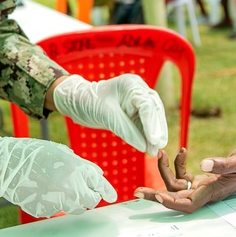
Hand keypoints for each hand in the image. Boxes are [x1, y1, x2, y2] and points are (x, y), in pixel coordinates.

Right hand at [0, 134, 116, 217]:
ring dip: (72, 200)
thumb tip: (98, 174)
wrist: (7, 165)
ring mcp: (57, 201)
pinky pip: (56, 210)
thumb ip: (83, 165)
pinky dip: (54, 203)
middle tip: (81, 189)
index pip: (99, 185)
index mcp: (76, 170)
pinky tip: (43, 191)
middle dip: (89, 197)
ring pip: (74, 208)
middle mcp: (70, 188)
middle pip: (90, 202)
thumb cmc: (34, 154)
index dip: (106, 191)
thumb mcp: (62, 152)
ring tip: (57, 186)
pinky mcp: (44, 211)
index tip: (111, 196)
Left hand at [52, 74, 167, 154]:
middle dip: (157, 130)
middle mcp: (138, 91)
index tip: (154, 140)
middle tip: (159, 147)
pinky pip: (143, 125)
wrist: (76, 101)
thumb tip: (144, 146)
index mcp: (132, 85)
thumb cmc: (89, 102)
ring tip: (155, 152)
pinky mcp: (134, 112)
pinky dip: (146, 136)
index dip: (152, 123)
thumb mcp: (107, 115)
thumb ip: (127, 130)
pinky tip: (149, 148)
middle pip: (154, 111)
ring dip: (154, 135)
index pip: (147, 105)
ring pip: (151, 119)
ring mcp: (137, 101)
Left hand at [134, 147, 235, 212]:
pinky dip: (177, 164)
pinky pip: (182, 176)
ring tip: (159, 152)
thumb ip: (222, 163)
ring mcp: (201, 186)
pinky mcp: (201, 179)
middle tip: (136, 192)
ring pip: (176, 186)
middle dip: (155, 195)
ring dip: (164, 171)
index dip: (172, 203)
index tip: (158, 196)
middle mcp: (204, 192)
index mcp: (212, 192)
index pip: (189, 204)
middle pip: (175, 198)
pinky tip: (180, 150)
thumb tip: (202, 163)